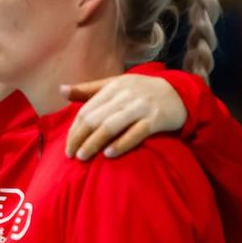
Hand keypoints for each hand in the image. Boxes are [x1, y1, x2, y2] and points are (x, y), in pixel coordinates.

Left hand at [64, 75, 187, 159]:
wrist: (180, 93)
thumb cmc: (141, 92)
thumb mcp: (116, 85)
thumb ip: (89, 90)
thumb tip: (61, 90)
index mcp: (113, 87)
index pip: (86, 110)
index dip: (75, 129)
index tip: (67, 144)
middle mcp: (126, 95)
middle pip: (95, 119)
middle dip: (79, 138)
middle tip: (70, 155)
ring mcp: (142, 107)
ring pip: (111, 126)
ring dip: (94, 143)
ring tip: (82, 156)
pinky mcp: (156, 119)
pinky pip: (136, 133)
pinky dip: (121, 144)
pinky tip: (109, 154)